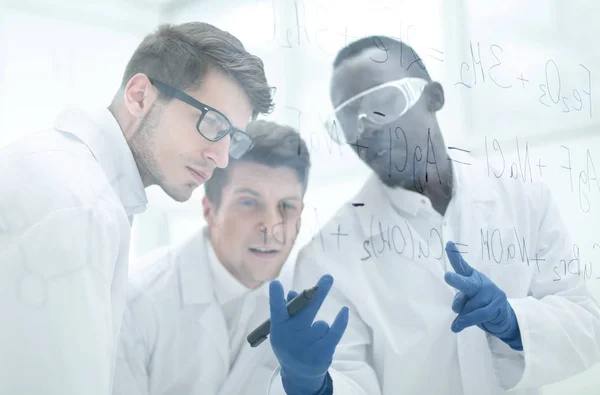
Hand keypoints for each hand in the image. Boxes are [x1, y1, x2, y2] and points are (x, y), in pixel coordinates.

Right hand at [269, 274, 348, 394]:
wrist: (297, 375)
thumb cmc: (290, 343)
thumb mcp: (283, 329)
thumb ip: (287, 310)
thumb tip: (293, 293)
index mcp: (279, 327)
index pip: (277, 311)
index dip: (276, 298)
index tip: (276, 284)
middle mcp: (291, 337)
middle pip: (306, 311)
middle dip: (317, 294)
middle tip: (328, 278)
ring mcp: (307, 346)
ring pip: (321, 325)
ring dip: (320, 326)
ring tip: (313, 336)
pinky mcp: (322, 353)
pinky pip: (335, 333)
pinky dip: (341, 321)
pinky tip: (344, 311)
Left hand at [444, 241, 522, 350]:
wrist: (505, 317)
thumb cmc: (480, 305)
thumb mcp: (468, 300)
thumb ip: (460, 300)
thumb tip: (458, 307)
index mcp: (471, 277)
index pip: (461, 266)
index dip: (454, 255)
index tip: (448, 244)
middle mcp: (480, 282)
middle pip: (466, 283)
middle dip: (456, 280)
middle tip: (447, 276)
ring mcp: (491, 292)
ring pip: (469, 306)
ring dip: (463, 315)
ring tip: (461, 319)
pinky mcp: (498, 304)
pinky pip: (477, 315)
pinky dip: (465, 322)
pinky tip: (456, 327)